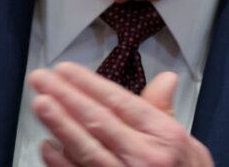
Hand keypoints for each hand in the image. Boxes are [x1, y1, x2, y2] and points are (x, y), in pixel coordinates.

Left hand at [28, 62, 213, 166]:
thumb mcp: (188, 143)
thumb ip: (165, 111)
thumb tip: (165, 79)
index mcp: (164, 137)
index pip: (119, 102)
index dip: (88, 83)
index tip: (65, 70)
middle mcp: (144, 158)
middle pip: (97, 120)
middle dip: (65, 96)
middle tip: (42, 79)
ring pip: (85, 148)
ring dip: (59, 124)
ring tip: (40, 103)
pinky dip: (61, 164)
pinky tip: (46, 146)